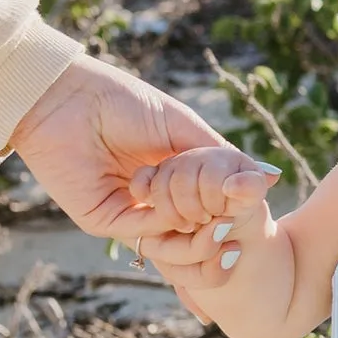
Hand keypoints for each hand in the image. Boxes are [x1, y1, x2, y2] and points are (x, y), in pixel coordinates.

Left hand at [8, 53, 276, 240]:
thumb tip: (273, 178)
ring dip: (196, 228)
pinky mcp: (105, 222)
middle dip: (221, 223)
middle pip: (201, 232)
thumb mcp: (184, 128)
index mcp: (176, 179)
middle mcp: (157, 202)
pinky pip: (147, 234)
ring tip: (209, 211)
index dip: (236, 211)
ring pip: (177, 241)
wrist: (64, 96)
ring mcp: (132, 215)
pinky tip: (168, 198)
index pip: (216, 209)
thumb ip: (225, 159)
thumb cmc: (120, 101)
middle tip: (232, 209)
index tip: (252, 202)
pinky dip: (165, 220)